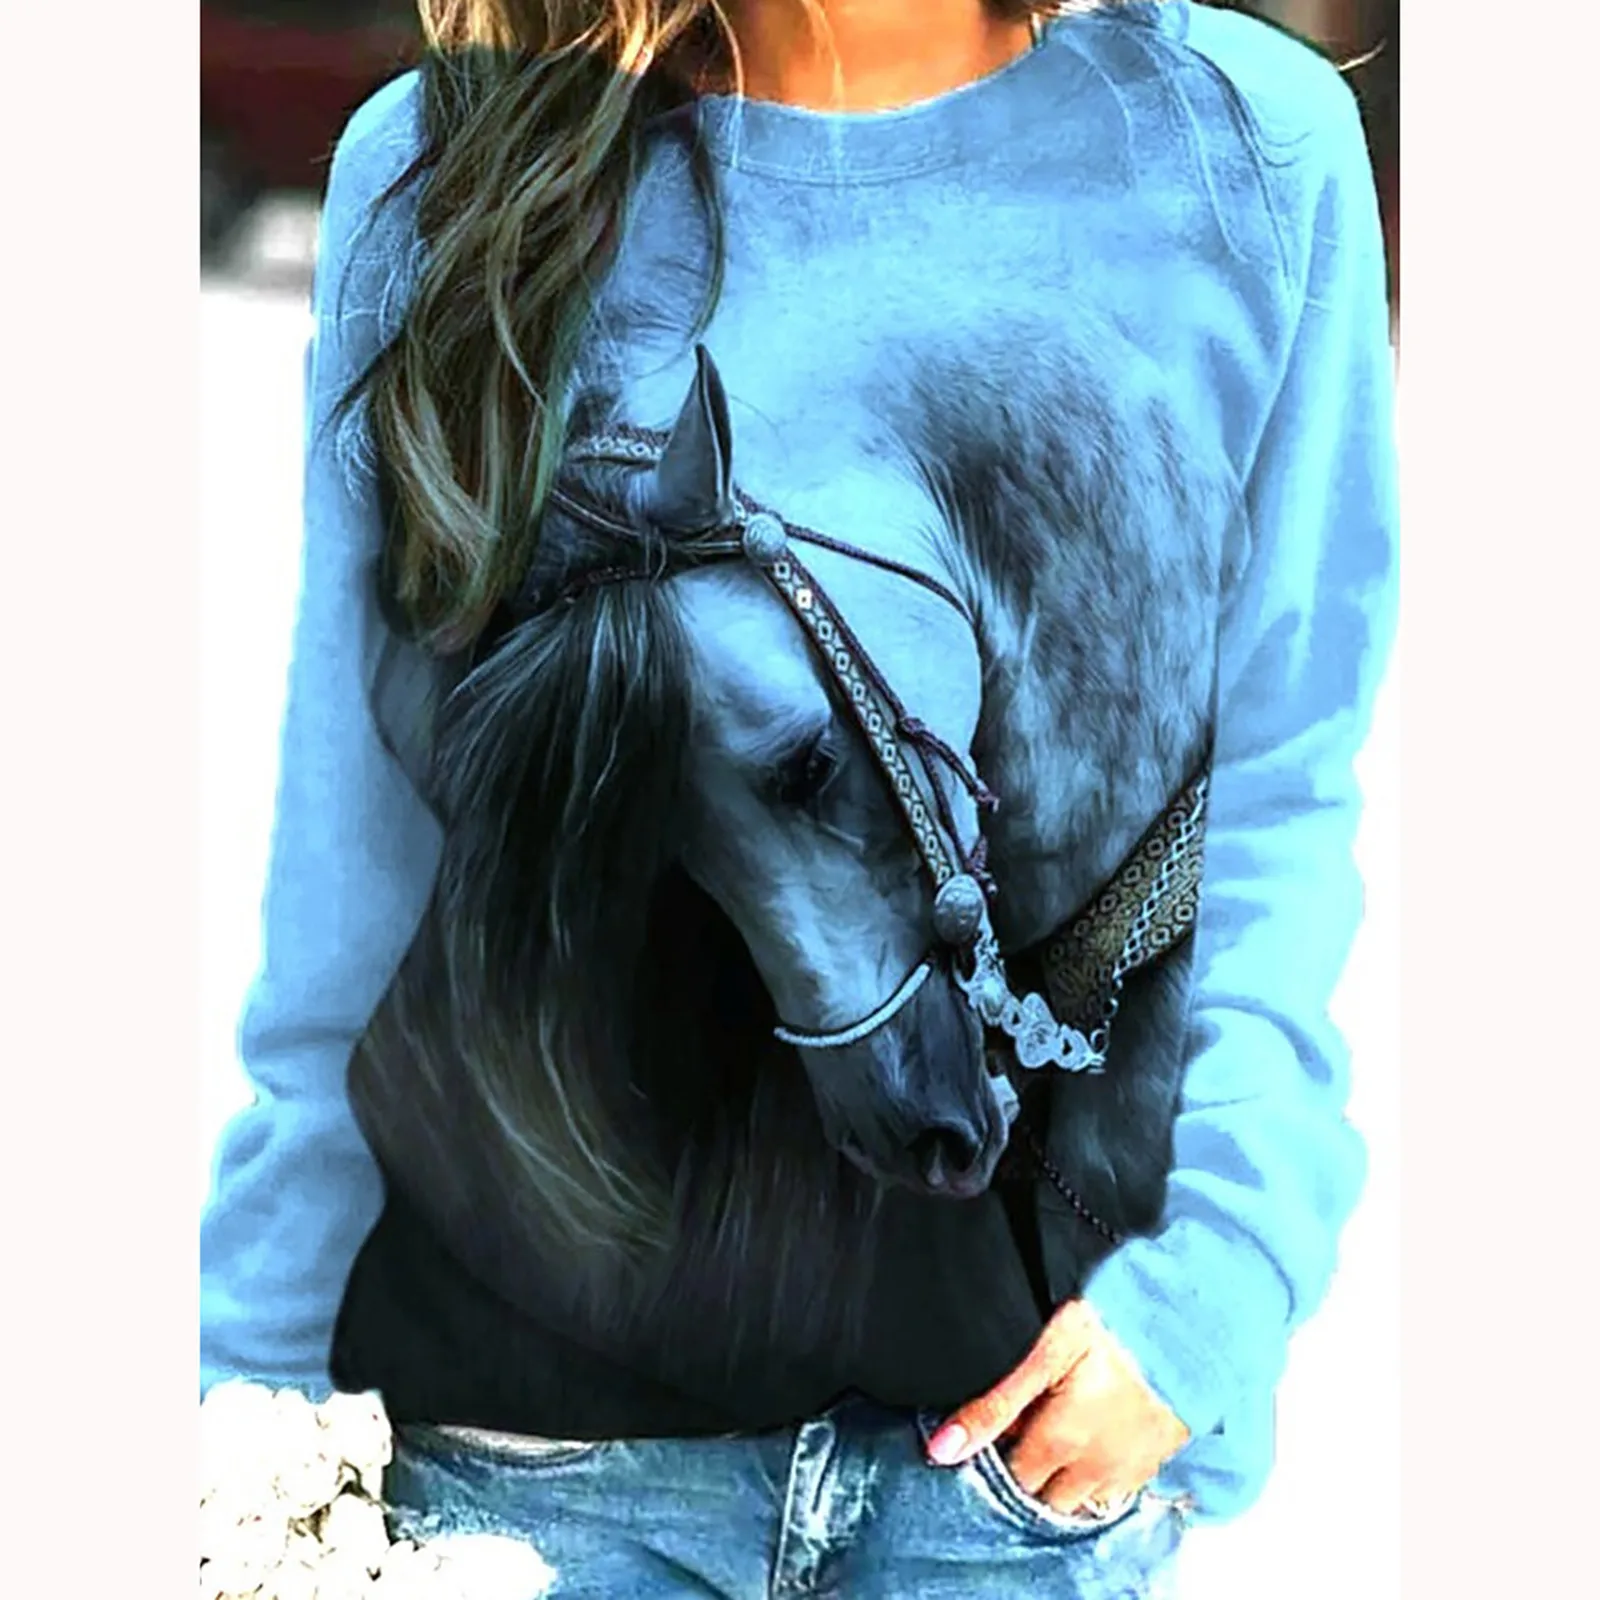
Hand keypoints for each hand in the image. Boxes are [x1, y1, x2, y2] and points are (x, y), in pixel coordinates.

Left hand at [924, 1299, 1189, 1516]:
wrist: (1192, 1321)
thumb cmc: (1117, 1325)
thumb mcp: (1046, 1353)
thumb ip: (995, 1404)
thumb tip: (942, 1449)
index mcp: (1061, 1444)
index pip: (1011, 1480)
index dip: (996, 1456)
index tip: (995, 1429)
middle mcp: (1096, 1471)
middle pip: (1044, 1497)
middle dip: (1027, 1473)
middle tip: (1024, 1428)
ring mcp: (1129, 1471)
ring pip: (1081, 1501)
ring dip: (1063, 1480)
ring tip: (1057, 1433)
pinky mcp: (1156, 1461)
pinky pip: (1117, 1492)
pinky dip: (1097, 1477)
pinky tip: (1093, 1441)